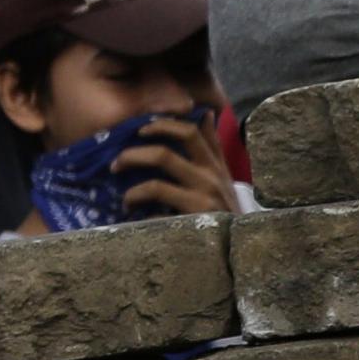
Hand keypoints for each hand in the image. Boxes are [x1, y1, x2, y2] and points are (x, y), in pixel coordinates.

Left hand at [101, 116, 234, 219]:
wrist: (243, 246)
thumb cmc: (224, 206)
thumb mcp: (221, 174)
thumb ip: (211, 146)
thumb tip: (206, 113)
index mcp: (213, 165)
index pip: (190, 133)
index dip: (161, 125)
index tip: (140, 129)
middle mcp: (210, 180)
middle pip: (163, 155)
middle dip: (131, 157)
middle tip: (115, 165)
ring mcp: (203, 203)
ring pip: (155, 187)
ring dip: (131, 193)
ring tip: (126, 200)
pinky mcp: (195, 225)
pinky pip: (157, 217)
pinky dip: (143, 219)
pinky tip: (138, 223)